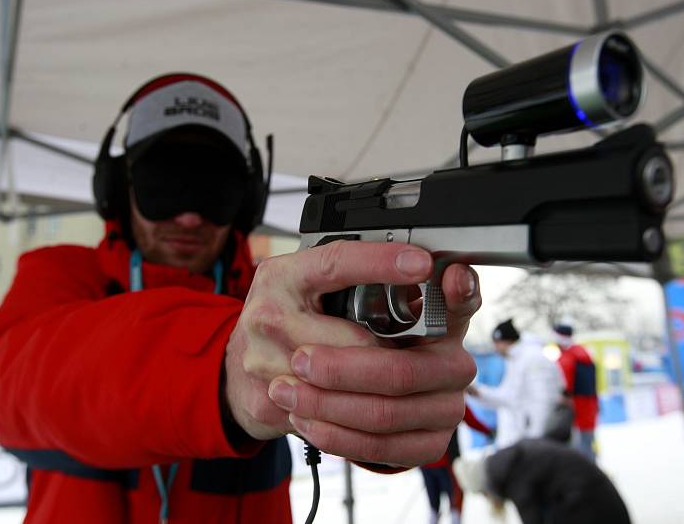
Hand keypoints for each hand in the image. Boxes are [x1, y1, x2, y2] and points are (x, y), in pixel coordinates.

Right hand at [224, 240, 479, 466]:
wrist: (237, 367)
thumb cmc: (287, 318)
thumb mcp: (315, 284)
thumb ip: (368, 275)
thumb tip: (445, 274)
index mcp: (284, 276)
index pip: (336, 263)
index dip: (381, 262)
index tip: (421, 263)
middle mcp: (269, 314)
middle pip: (355, 341)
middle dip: (400, 354)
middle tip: (431, 359)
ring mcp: (264, 362)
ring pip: (348, 387)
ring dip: (386, 391)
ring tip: (412, 390)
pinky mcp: (268, 403)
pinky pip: (330, 420)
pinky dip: (362, 421)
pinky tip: (379, 414)